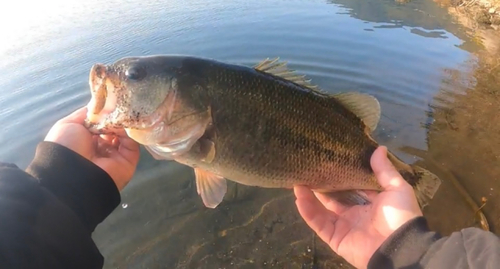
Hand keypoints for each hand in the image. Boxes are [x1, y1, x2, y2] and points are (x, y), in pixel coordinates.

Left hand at [44, 106, 139, 189]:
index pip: (101, 124)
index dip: (105, 112)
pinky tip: (124, 126)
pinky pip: (132, 144)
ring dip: (123, 124)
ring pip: (125, 135)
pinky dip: (130, 133)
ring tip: (121, 114)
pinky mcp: (128, 161)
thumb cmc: (66, 146)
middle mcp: (101, 148)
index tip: (111, 100)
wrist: (72, 173)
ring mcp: (115, 155)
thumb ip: (87, 113)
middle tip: (120, 105)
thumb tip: (103, 104)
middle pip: (114, 128)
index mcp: (86, 140)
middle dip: (116, 117)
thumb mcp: (69, 124)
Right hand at [294, 146, 421, 268]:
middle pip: (332, 198)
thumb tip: (378, 148)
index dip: (339, 176)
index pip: (351, 187)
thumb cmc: (400, 216)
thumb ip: (384, 170)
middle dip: (320, 185)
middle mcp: (355, 214)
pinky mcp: (335, 238)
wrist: (400, 247)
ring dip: (308, 197)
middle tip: (308, 170)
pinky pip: (318, 223)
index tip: (328, 161)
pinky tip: (299, 197)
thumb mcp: (397, 188)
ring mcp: (343, 227)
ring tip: (297, 181)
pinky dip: (307, 211)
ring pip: (321, 210)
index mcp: (370, 203)